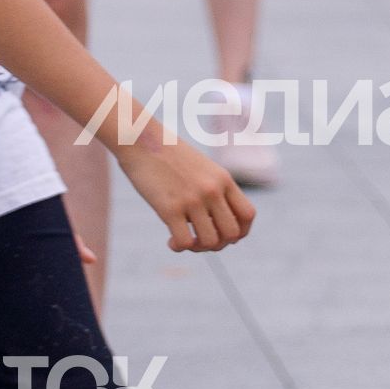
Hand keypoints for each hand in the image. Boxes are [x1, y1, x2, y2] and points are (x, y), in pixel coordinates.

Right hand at [112, 132, 257, 253]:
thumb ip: (214, 189)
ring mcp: (193, 200)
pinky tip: (170, 241)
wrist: (141, 139)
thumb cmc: (168, 155)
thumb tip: (215, 221)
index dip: (239, 232)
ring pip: (211, 242)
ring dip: (198, 248)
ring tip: (185, 241)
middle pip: (233, 233)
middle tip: (201, 240)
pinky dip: (179, 247)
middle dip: (219, 244)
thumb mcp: (201, 168)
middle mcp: (212, 190)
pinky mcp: (170, 208)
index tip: (221, 233)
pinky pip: (185, 242)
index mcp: (223, 180)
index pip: (248, 215)